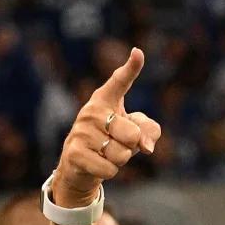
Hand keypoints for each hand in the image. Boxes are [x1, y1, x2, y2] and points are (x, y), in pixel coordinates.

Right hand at [53, 48, 160, 206]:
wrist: (79, 167)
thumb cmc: (112, 142)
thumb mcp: (135, 133)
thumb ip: (150, 131)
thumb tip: (146, 146)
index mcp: (106, 99)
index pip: (120, 81)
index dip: (131, 68)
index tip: (138, 53)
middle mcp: (91, 110)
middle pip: (132, 134)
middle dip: (131, 146)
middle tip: (116, 143)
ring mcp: (81, 131)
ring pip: (121, 155)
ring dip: (119, 161)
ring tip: (105, 154)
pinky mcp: (75, 153)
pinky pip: (110, 169)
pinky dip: (109, 172)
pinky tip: (97, 164)